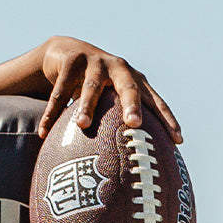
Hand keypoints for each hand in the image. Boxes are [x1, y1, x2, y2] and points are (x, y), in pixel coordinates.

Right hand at [0, 36, 181, 142]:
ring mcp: (94, 61)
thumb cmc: (98, 89)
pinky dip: (52, 112)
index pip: (156, 102)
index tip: (178, 141)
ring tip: (82, 126)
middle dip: (132, 104)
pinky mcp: (70, 59)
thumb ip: (124, 126)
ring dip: (86, 106)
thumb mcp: (113, 102)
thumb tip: (138, 171)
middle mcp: (118, 69)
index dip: (167, 120)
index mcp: (135, 81)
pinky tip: (44, 132)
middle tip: (134, 123)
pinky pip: (60, 90)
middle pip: (129, 87)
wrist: (67, 51)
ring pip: (91, 87)